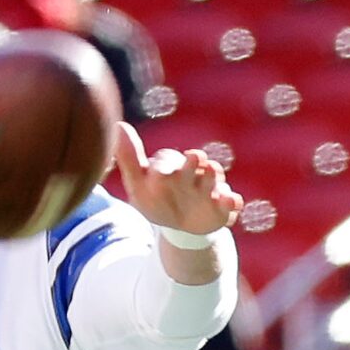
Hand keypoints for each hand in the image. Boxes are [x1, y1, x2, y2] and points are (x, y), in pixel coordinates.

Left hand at [113, 122, 240, 238]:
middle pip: (195, 164)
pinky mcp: (223, 207)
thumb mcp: (139, 184)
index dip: (163, 165)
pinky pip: (231, 202)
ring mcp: (209, 189)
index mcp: (171, 167)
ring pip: (214, 177)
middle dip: (194, 161)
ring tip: (212, 172)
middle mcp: (192, 174)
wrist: (179, 225)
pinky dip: (231, 201)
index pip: (166, 162)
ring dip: (213, 175)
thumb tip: (118, 124)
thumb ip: (129, 158)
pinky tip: (229, 200)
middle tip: (193, 157)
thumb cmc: (156, 199)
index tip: (157, 173)